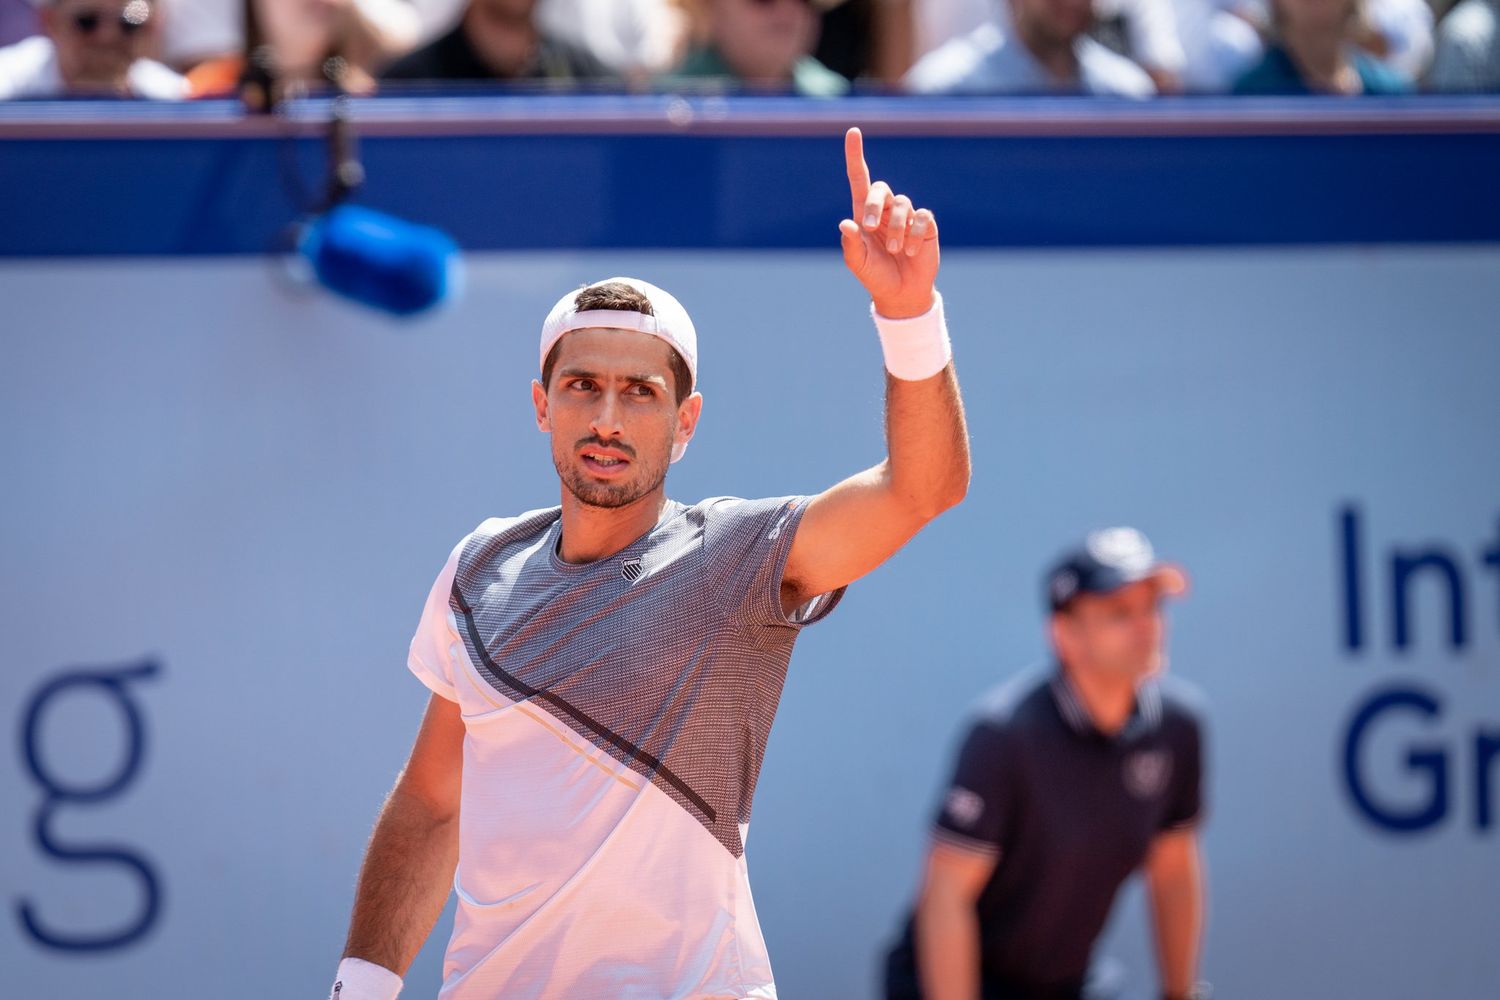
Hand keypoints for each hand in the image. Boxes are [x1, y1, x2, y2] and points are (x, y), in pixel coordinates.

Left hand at [839, 127, 939, 319]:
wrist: (901, 293)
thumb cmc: (875, 275)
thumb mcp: (858, 262)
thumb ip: (850, 243)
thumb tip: (846, 223)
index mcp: (864, 214)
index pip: (859, 178)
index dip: (855, 155)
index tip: (853, 131)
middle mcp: (885, 210)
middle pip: (880, 188)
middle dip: (874, 205)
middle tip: (870, 228)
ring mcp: (907, 216)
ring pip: (902, 204)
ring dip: (896, 228)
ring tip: (895, 251)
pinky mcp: (926, 225)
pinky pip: (922, 217)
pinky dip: (914, 234)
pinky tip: (910, 251)